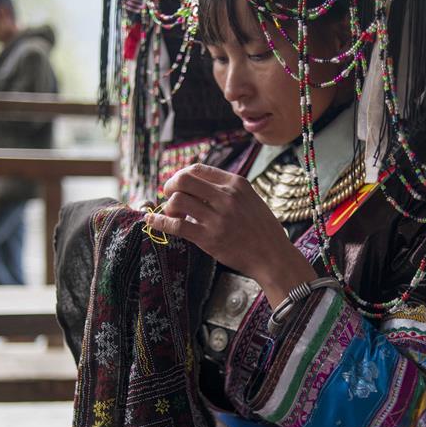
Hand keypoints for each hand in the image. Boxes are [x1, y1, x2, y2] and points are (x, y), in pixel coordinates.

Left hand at [145, 163, 316, 307]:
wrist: (273, 257)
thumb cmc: (263, 230)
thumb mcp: (251, 200)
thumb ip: (228, 191)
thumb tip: (198, 186)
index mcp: (236, 184)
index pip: (198, 169)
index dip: (181, 175)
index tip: (177, 185)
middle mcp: (226, 197)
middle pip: (183, 180)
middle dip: (169, 186)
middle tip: (168, 196)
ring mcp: (217, 218)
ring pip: (177, 200)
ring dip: (168, 207)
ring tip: (173, 215)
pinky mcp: (209, 238)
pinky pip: (176, 225)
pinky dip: (159, 222)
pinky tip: (151, 221)